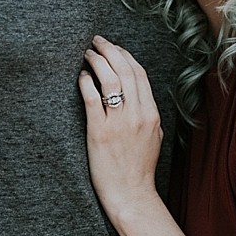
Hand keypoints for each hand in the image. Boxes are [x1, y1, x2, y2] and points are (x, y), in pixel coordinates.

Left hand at [78, 36, 163, 223]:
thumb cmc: (140, 168)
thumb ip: (148, 114)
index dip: (126, 55)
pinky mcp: (99, 132)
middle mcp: (137, 114)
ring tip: (87, 54)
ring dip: (97, 61)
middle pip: (125, 70)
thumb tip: (138, 96)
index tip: (115, 47)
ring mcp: (118, 123)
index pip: (139, 74)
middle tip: (98, 41)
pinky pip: (91, 98)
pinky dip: (85, 82)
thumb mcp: (154, 136)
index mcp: (151, 113)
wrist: (131, 195)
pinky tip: (81, 77)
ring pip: (109, 79)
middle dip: (110, 50)